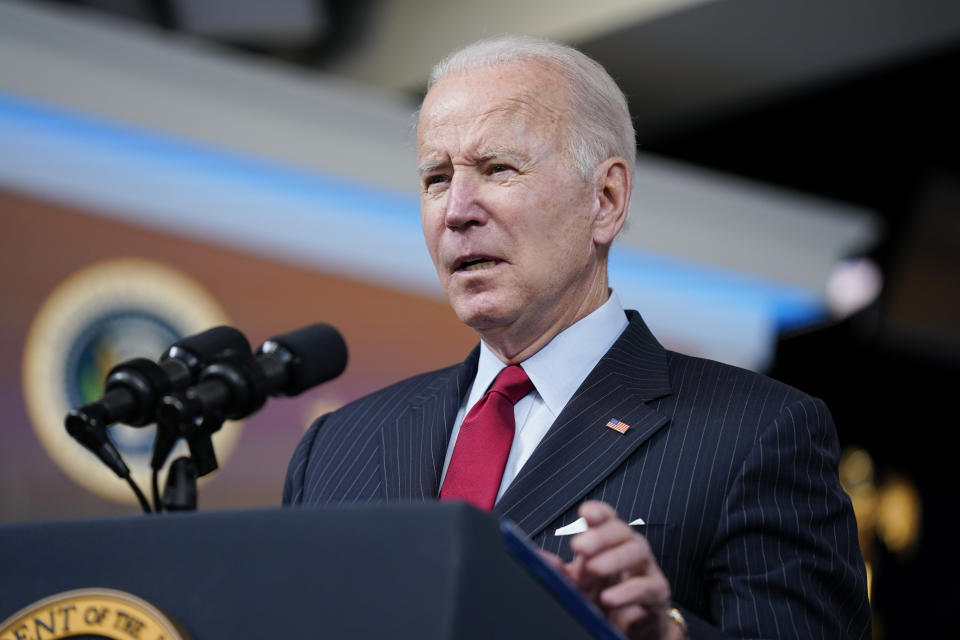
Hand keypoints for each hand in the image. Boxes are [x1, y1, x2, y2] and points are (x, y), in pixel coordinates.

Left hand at [544, 501, 678, 639]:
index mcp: (610, 542)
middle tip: (579, 545)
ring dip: (614, 558)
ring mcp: (646, 569)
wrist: (628, 631)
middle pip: (621, 530)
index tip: (584, 513)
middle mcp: (630, 549)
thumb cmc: (602, 602)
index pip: (607, 519)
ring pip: (637, 551)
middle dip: (600, 535)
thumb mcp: (577, 588)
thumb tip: (542, 559)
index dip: (599, 512)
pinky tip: (609, 598)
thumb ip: (561, 574)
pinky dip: (627, 592)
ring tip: (593, 568)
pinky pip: (646, 587)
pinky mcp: (657, 594)